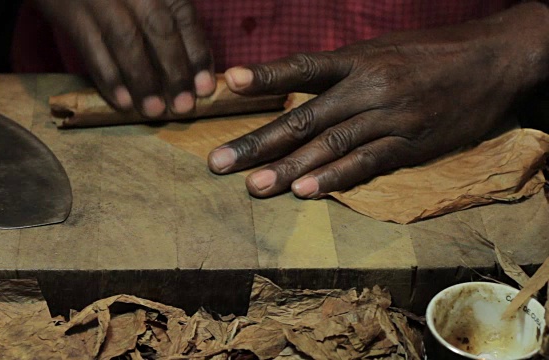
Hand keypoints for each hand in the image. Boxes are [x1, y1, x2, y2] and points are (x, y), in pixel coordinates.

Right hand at [34, 0, 214, 116]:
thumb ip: (168, 19)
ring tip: (154, 110)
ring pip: (125, 39)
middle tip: (183, 106)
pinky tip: (122, 102)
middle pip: (158, 27)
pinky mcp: (69, 12)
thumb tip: (195, 71)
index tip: (205, 88)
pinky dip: (108, 77)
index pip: (183, 15)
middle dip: (173, 71)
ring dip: (142, 80)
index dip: (197, 53)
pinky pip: (90, 48)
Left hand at [208, 2, 548, 198]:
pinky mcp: (411, 144)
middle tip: (219, 162)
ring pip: (330, 144)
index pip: (304, 66)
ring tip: (254, 186)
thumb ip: (342, 71)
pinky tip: (307, 191)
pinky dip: (336, 178)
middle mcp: (369, 86)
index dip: (266, 76)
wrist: (495, 60)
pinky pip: (368, 162)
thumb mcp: (385, 49)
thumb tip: (299, 89)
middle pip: (304, 116)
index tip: (228, 83)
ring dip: (288, 168)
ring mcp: (390, 117)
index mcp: (359, 58)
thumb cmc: (432, 54)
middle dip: (258, 141)